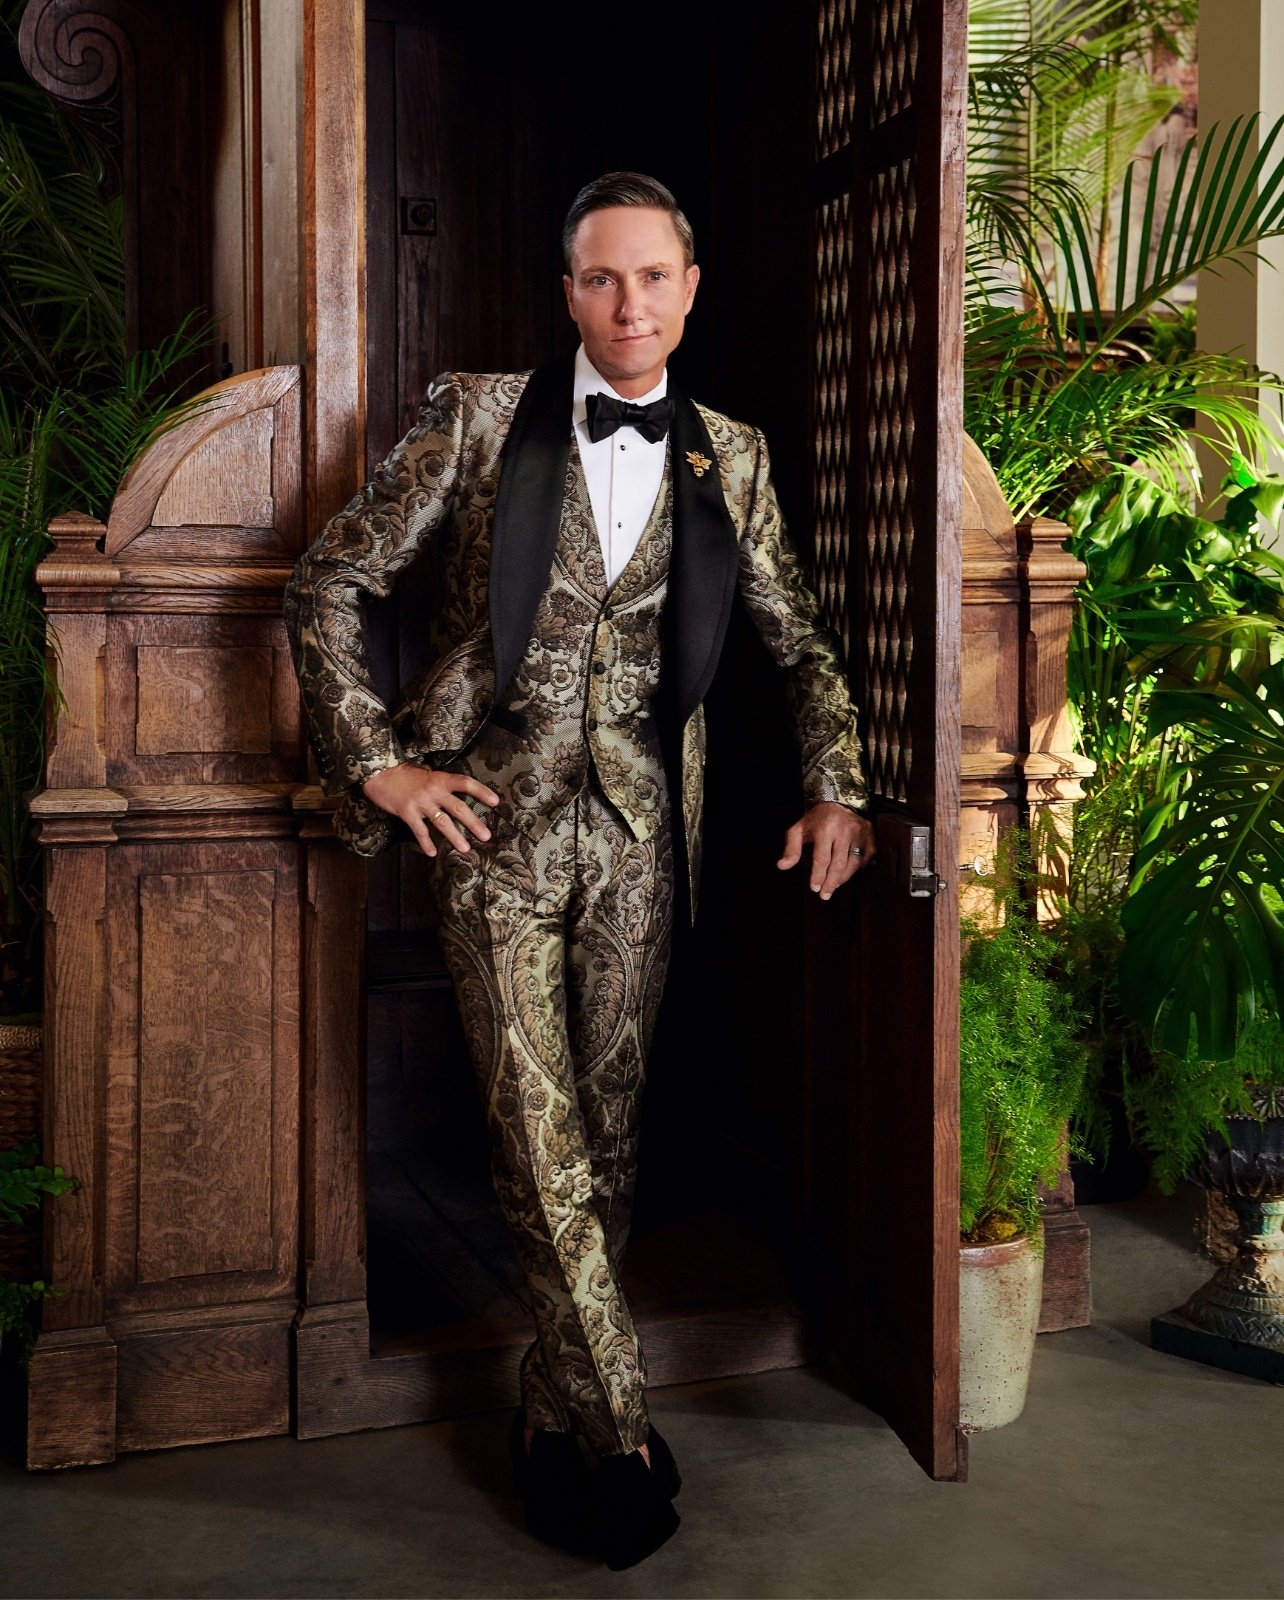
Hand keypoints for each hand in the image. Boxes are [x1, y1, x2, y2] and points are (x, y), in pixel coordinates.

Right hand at [361, 763, 499, 857]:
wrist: (379, 773)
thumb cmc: (402, 773)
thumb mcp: (424, 771)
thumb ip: (437, 779)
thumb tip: (449, 785)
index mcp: (440, 779)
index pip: (465, 783)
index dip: (481, 791)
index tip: (496, 802)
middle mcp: (433, 790)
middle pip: (459, 808)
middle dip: (474, 823)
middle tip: (486, 836)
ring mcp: (421, 802)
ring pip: (442, 822)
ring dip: (455, 837)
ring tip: (465, 848)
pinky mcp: (407, 812)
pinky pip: (419, 830)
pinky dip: (426, 842)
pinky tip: (432, 853)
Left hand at [777, 803, 875, 900]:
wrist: (839, 801)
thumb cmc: (816, 819)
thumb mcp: (799, 829)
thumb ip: (791, 848)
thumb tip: (782, 866)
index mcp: (825, 828)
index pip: (822, 858)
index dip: (818, 875)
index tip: (814, 888)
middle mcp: (845, 830)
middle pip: (838, 864)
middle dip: (831, 882)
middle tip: (825, 895)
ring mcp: (860, 833)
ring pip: (853, 863)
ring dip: (842, 878)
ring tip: (833, 886)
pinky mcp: (870, 836)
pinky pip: (864, 859)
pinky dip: (855, 869)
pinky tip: (845, 874)